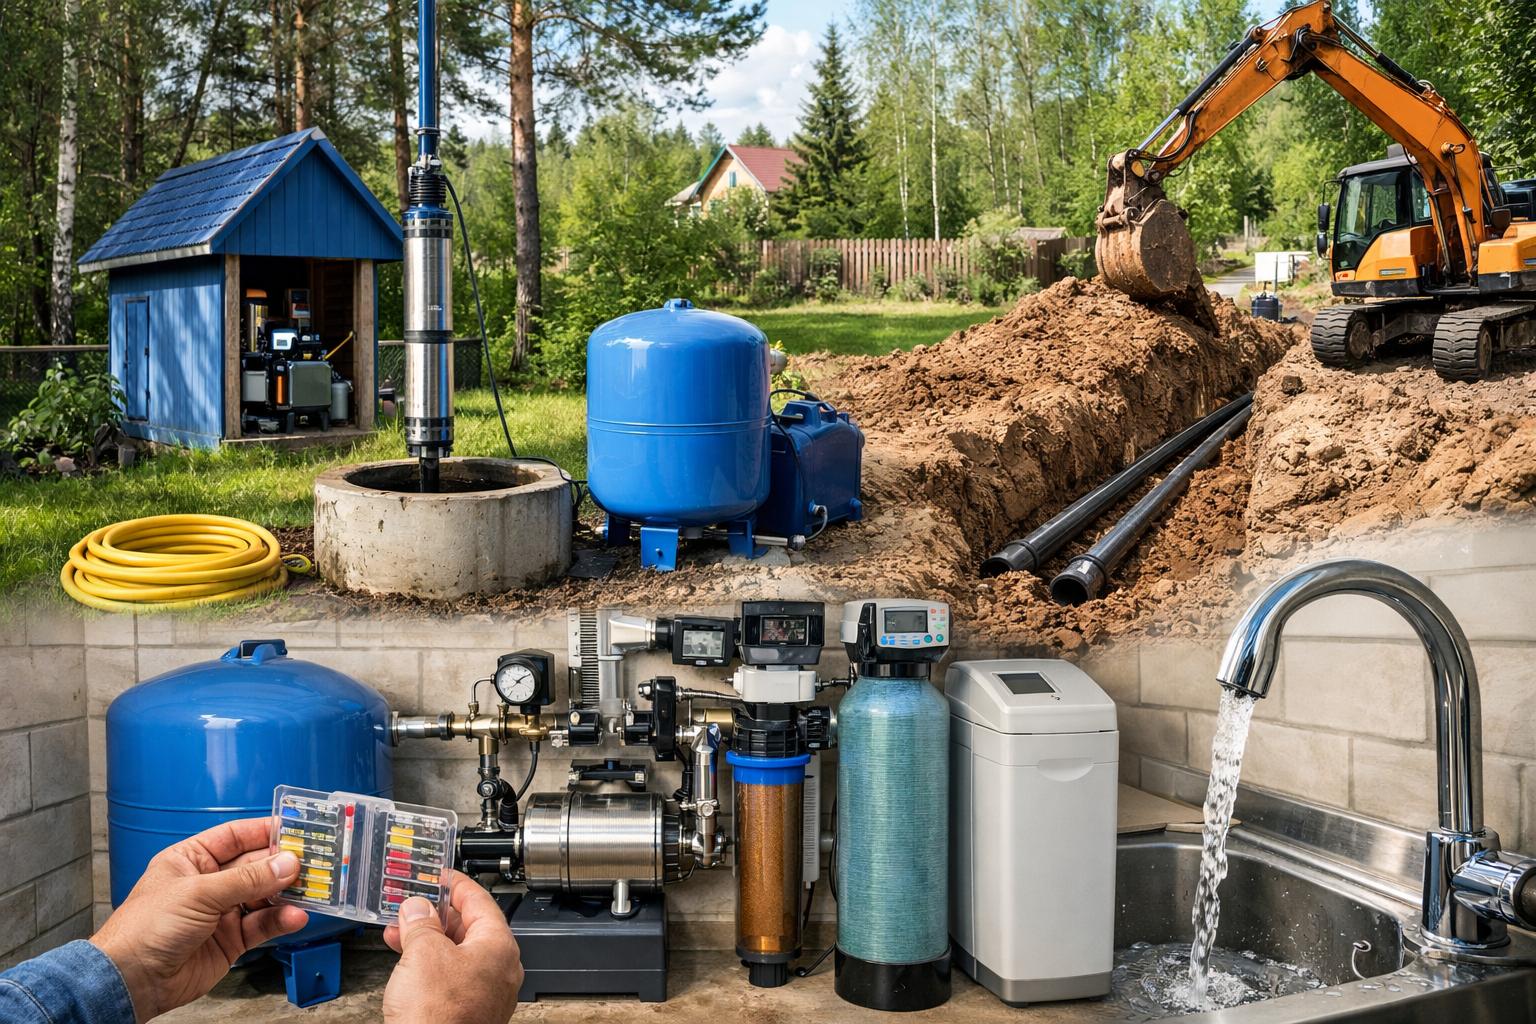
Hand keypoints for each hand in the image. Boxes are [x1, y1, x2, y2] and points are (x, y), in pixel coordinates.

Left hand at [90, 817, 308, 1021]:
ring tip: (310, 891)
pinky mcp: (231, 940)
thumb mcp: (199, 893)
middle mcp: (208, 884)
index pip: (236, 837)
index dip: (265, 831)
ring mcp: (221, 913)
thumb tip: (286, 865)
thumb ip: (247, 880)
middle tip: (312, 861)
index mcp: (192, 860)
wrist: (132, 979)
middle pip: (256, 867)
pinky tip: (294, 917)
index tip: (296, 828)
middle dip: (283, 865)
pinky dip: (281, 921)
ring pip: (264, 897)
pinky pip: (263, 925)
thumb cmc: (146, 928)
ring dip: (287, 894)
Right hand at [381, 870, 521, 1023]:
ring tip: (399, 930)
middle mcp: (499, 969)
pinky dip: (429, 963)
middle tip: (414, 903)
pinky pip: (450, 976)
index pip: (480, 901)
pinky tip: (406, 960)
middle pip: (469, 927)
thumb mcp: (423, 953)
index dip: (457, 884)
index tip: (443, 875)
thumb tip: (418, 907)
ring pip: (456, 953)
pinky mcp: (468, 1011)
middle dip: (436, 914)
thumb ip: (421, 923)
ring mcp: (485, 992)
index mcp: (499, 946)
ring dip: (427, 938)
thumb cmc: (439, 1015)